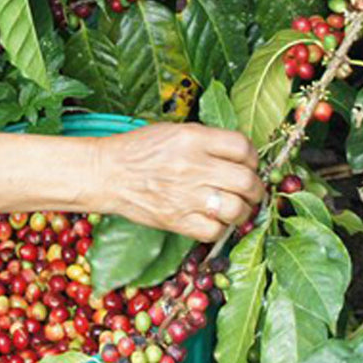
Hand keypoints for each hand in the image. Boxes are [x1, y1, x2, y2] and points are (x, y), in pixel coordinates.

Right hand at [95, 123, 263, 240]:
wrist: (107, 172)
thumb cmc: (139, 150)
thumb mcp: (175, 131)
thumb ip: (209, 141)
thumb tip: (241, 157)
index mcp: (193, 138)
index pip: (243, 147)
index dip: (253, 158)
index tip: (249, 165)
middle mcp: (193, 166)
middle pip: (246, 181)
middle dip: (255, 188)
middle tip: (250, 190)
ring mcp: (185, 196)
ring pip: (236, 209)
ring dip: (242, 211)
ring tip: (235, 207)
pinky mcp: (177, 220)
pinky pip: (215, 231)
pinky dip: (220, 228)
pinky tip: (213, 220)